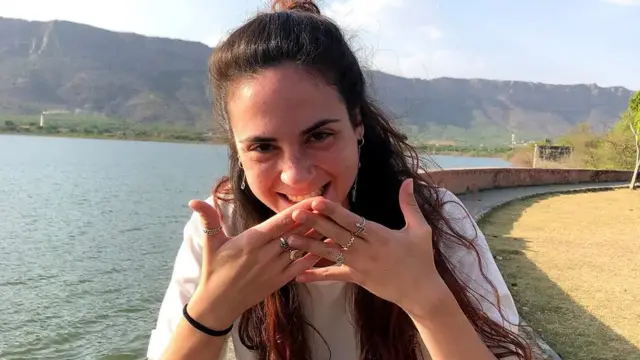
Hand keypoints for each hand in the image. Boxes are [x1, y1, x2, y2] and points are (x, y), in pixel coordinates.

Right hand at [185, 198, 320, 329]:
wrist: (219, 303)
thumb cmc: (214, 270)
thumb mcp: (210, 243)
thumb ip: (208, 219)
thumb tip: (193, 201)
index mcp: (252, 241)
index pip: (280, 222)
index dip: (298, 210)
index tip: (313, 199)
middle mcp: (267, 254)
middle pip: (296, 233)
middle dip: (314, 218)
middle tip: (331, 205)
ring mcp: (275, 268)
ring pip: (302, 248)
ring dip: (318, 236)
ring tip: (335, 223)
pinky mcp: (280, 280)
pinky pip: (301, 266)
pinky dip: (315, 256)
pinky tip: (328, 247)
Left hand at [287, 179, 445, 316]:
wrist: (421, 293)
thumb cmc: (421, 259)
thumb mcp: (420, 230)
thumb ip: (409, 205)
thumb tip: (408, 180)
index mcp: (380, 235)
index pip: (351, 221)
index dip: (333, 211)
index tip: (316, 201)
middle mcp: (366, 250)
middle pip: (336, 234)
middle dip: (314, 223)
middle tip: (294, 214)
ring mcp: (359, 265)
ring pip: (330, 254)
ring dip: (309, 246)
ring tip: (289, 239)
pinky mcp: (356, 278)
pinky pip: (334, 276)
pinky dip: (316, 275)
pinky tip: (299, 275)